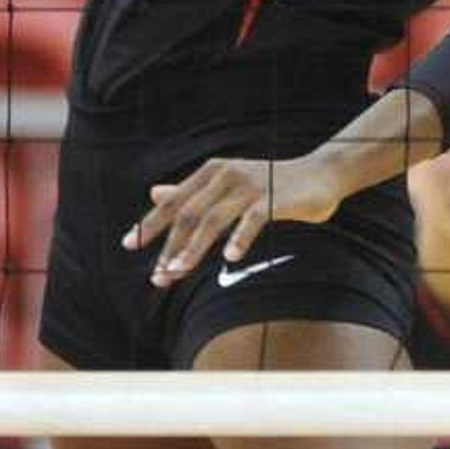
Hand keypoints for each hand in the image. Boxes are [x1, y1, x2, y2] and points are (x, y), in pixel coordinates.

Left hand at [123, 148, 350, 287]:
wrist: (320, 174)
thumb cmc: (270, 184)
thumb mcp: (227, 184)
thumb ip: (191, 191)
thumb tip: (154, 193)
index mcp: (211, 172)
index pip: (173, 201)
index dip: (150, 223)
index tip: (128, 245)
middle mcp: (225, 175)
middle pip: (188, 213)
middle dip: (169, 246)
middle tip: (158, 276)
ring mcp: (249, 185)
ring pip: (213, 219)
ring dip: (193, 248)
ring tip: (179, 272)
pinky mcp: (273, 198)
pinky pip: (251, 220)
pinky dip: (239, 239)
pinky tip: (229, 259)